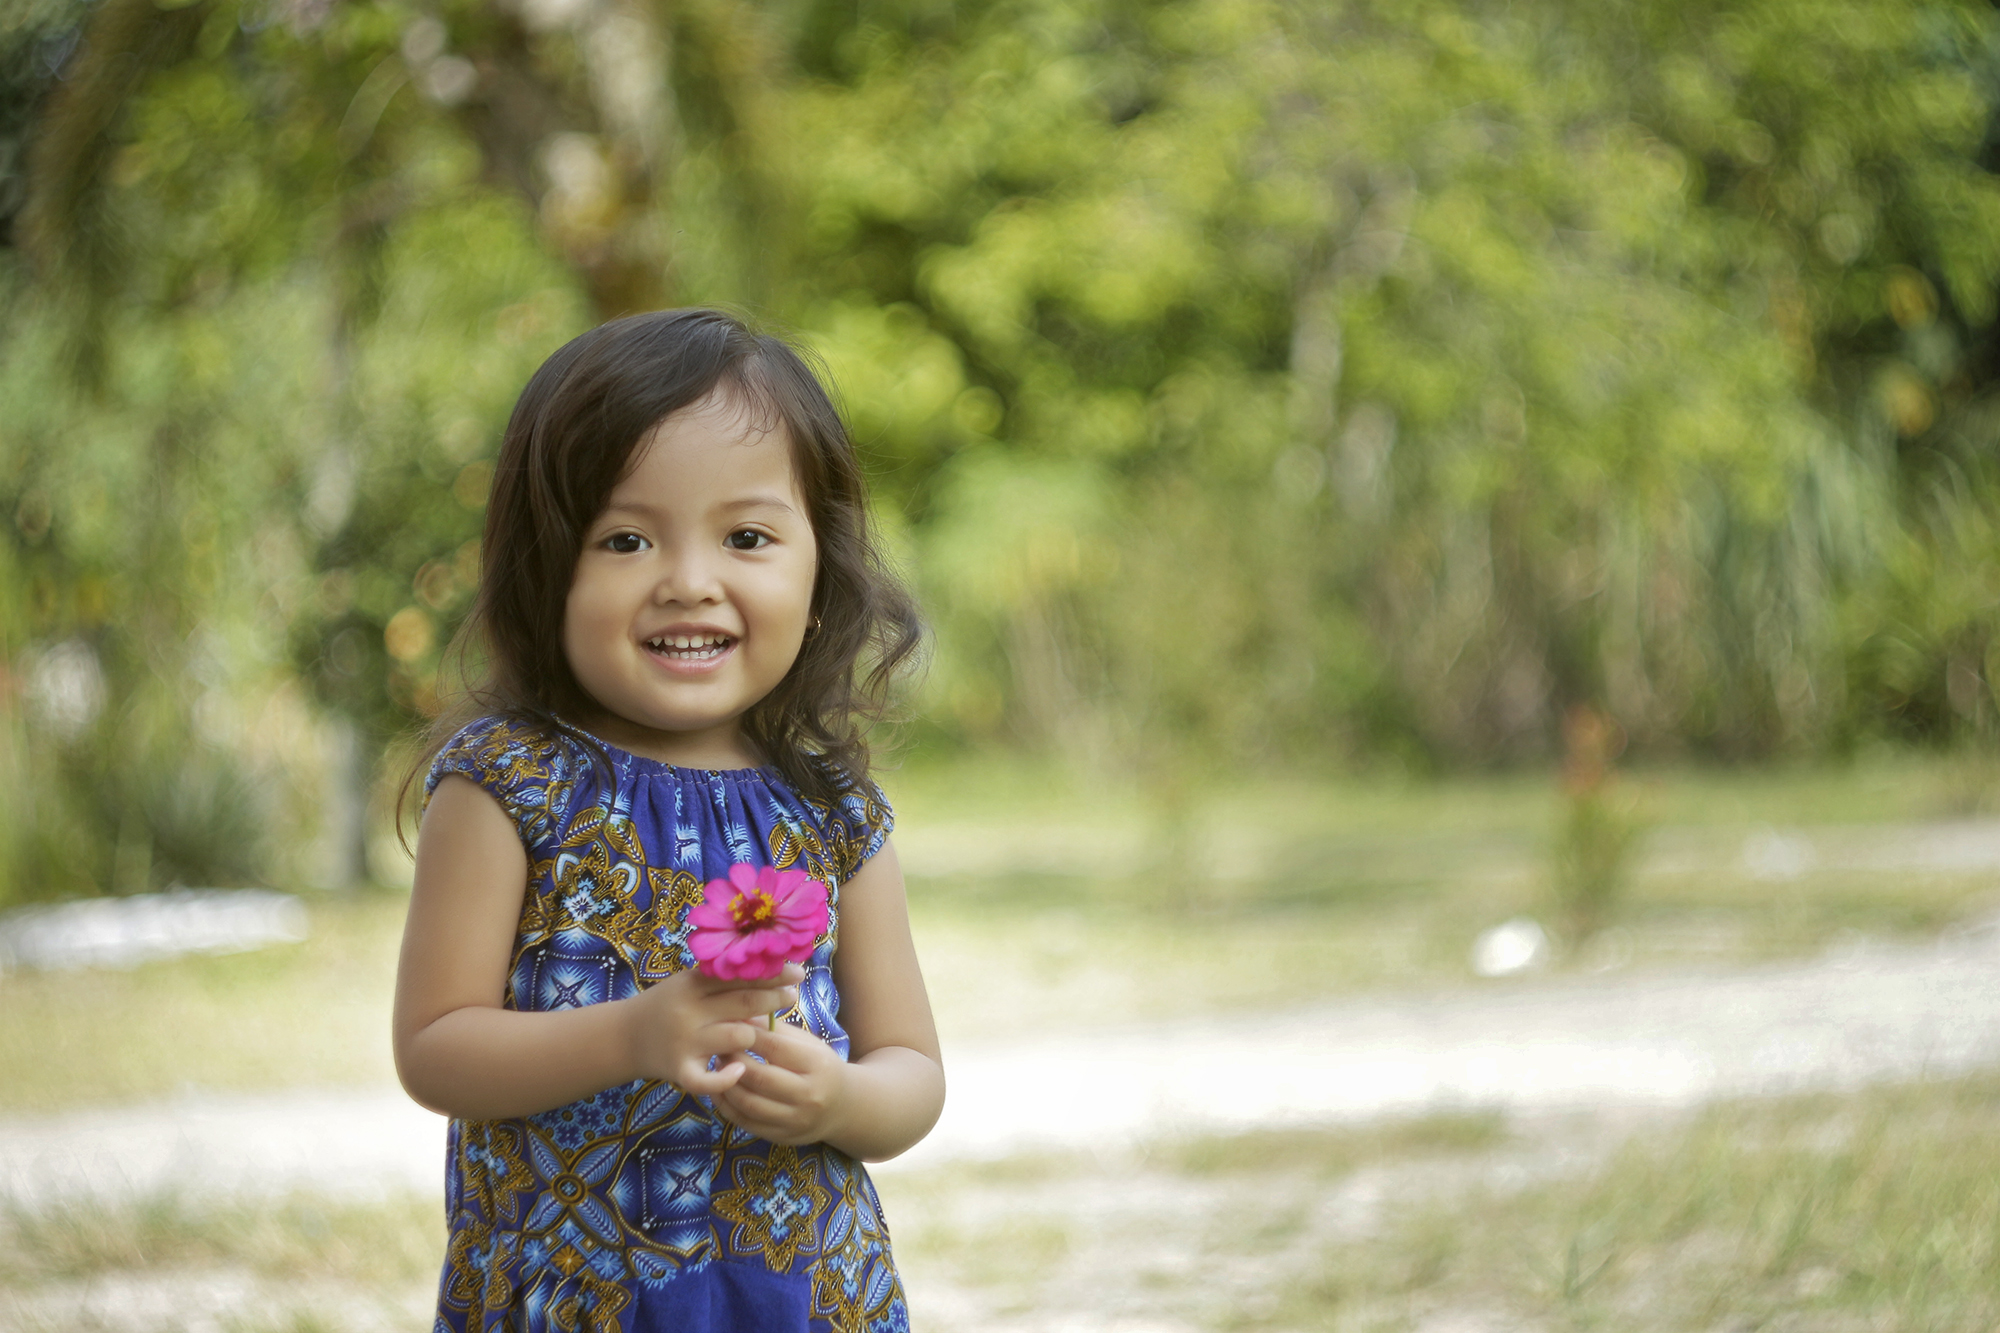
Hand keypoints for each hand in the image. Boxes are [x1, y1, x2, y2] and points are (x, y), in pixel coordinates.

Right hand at [625, 962, 802, 1096]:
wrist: (624, 1037)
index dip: (772, 974)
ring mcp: (685, 1043)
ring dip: (756, 1035)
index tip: (796, 973)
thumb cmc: (667, 1006)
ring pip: (738, 1036)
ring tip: (763, 1031)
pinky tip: (741, 1069)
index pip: (739, 975)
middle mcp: (689, 1012)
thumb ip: (721, 981)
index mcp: (692, 984)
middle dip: (775, 999)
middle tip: (792, 996)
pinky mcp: (680, 1071)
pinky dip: (728, 1076)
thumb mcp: (688, 984)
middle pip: (745, 1002)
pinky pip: (710, 1080)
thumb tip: (772, 974)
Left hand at [712, 1022, 849, 1145]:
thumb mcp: (808, 1044)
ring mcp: (795, 1120)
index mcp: (817, 1065)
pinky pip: (745, 1122)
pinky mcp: (781, 1136)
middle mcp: (808, 1095)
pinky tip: (721, 1090)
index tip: (729, 1027)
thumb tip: (740, 1015)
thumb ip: (775, 1031)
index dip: (747, 1036)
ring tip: (718, 1068)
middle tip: (718, 1048)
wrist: (842, 1107)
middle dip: (732, 1060)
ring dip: (726, 1084)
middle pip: (759, 1077)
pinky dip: (727, 1106)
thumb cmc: (820, 1067)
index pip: (775, 1047)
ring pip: (748, 1103)